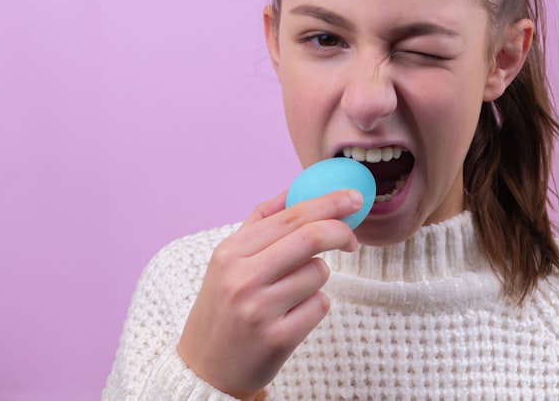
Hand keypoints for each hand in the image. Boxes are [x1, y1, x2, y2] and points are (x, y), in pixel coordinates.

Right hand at [177, 188, 361, 399]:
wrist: (205, 369)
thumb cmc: (222, 307)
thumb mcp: (228, 260)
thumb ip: (261, 222)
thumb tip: (297, 190)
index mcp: (231, 252)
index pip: (290, 215)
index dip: (328, 203)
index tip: (353, 199)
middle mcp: (243, 277)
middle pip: (310, 237)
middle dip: (340, 230)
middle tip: (352, 238)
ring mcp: (260, 309)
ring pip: (318, 273)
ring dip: (317, 278)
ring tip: (291, 293)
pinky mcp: (279, 338)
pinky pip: (319, 305)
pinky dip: (314, 305)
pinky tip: (292, 315)